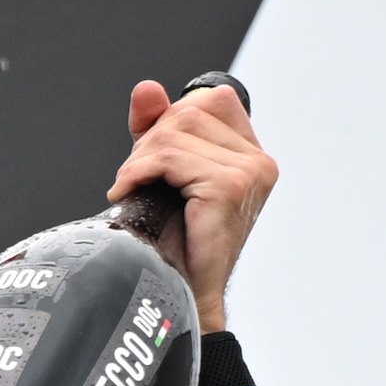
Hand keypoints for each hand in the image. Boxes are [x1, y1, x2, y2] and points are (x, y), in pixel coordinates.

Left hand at [109, 78, 275, 333]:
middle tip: (133, 180)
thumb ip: (156, 130)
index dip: (170, 120)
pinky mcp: (229, 187)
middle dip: (149, 143)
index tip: (148, 157)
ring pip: (175, 134)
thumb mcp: (162, 177)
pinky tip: (127, 194)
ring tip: (130, 190)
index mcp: (252, 156)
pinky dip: (139, 172)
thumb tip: (147, 89)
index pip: (211, 101)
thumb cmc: (172, 246)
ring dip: (139, 161)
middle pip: (189, 113)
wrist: (181, 296)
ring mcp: (249, 173)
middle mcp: (258, 161)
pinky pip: (171, 158)